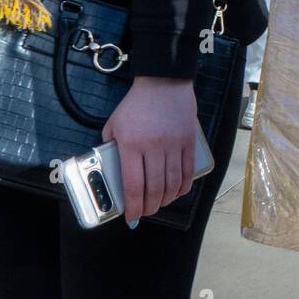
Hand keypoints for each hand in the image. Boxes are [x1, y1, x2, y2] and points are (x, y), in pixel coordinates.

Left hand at [101, 77, 198, 222]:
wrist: (163, 82)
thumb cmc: (136, 104)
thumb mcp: (114, 124)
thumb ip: (111, 147)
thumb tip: (110, 169)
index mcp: (132, 145)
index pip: (133, 185)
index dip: (134, 206)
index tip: (132, 216)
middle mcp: (154, 147)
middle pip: (154, 188)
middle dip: (150, 207)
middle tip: (146, 212)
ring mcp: (174, 144)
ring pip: (173, 182)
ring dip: (166, 199)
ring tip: (160, 204)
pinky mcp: (188, 141)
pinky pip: (188, 170)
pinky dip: (184, 186)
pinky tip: (178, 192)